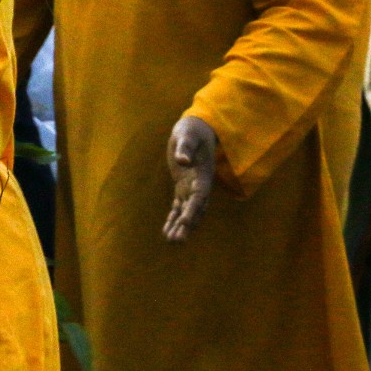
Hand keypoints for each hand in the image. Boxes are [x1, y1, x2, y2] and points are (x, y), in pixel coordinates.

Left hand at [162, 115, 217, 242]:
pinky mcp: (183, 187)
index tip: (185, 222)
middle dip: (187, 225)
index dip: (193, 210)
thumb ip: (185, 148)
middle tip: (178, 240)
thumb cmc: (193, 131)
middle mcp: (200, 185)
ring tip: (172, 241)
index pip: (199, 197)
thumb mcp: (187, 135)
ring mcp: (191, 187)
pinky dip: (173, 218)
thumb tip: (183, 160)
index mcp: (203, 175)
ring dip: (180, 226)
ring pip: (187, 211)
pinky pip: (179, 206)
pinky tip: (167, 231)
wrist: (196, 129)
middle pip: (195, 209)